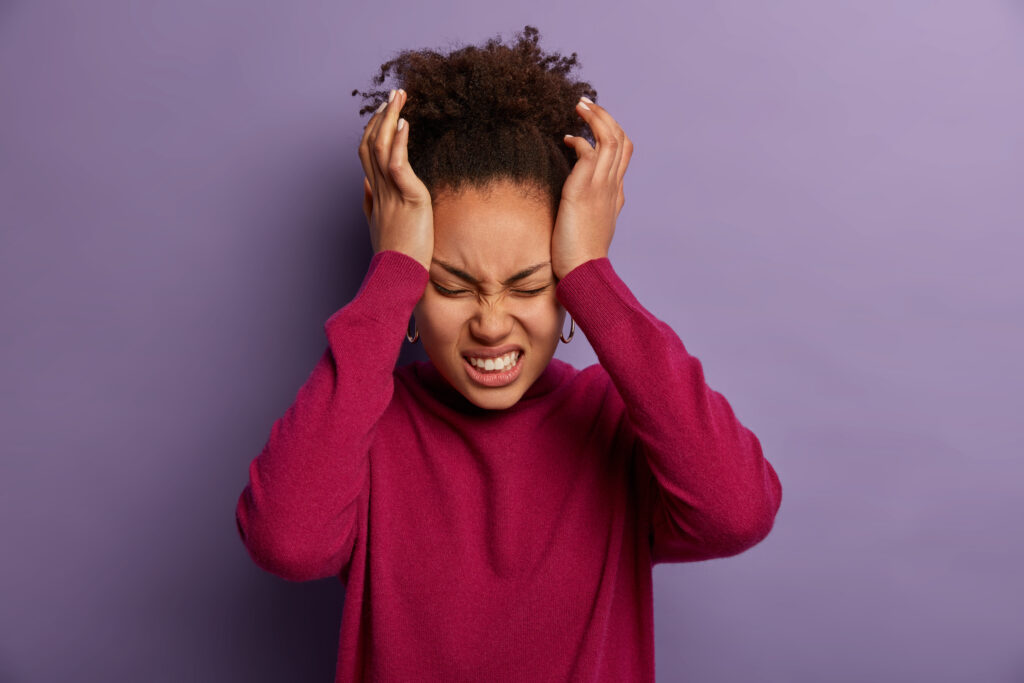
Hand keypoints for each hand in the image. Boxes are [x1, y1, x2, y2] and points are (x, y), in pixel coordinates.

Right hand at [358, 88, 433, 271]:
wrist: (397, 281)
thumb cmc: (395, 262)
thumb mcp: (381, 228)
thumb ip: (372, 204)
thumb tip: (366, 186)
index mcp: (375, 197)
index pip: (368, 156)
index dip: (373, 131)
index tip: (383, 114)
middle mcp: (378, 191)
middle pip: (371, 144)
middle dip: (380, 117)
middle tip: (393, 95)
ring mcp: (390, 194)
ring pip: (380, 147)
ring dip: (389, 118)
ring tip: (398, 97)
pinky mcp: (408, 199)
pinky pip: (398, 164)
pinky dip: (398, 142)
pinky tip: (403, 123)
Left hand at [552, 96, 632, 279]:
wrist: (583, 272)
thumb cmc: (580, 254)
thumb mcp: (589, 226)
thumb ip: (587, 206)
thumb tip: (577, 193)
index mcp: (615, 193)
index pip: (623, 151)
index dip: (610, 130)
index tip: (591, 123)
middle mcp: (612, 186)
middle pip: (621, 139)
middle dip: (604, 116)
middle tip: (585, 104)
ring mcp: (601, 187)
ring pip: (610, 139)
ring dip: (595, 118)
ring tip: (579, 106)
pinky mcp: (584, 190)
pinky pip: (589, 153)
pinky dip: (580, 141)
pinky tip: (567, 141)